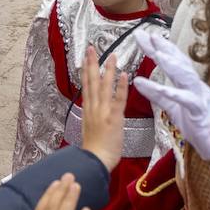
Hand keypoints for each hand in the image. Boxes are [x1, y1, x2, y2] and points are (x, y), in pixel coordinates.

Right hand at [80, 47, 125, 174]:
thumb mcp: (91, 128)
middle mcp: (93, 108)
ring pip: (104, 87)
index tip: (85, 57)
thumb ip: (94, 115)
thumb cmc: (95, 149)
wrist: (94, 161)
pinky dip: (121, 87)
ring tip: (111, 56)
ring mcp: (103, 112)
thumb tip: (95, 108)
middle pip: (92, 82)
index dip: (86, 70)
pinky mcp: (114, 118)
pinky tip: (124, 75)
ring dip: (108, 71)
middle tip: (92, 48)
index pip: (86, 86)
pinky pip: (118, 99)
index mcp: (88, 110)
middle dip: (92, 64)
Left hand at [133, 30, 209, 162]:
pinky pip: (184, 100)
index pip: (174, 62)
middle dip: (164, 48)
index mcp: (190, 84)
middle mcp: (197, 86)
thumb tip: (138, 81)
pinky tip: (155, 86)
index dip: (160, 48)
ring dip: (172, 64)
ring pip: (186, 77)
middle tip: (148, 35)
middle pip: (180, 63)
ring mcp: (200, 97)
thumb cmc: (196, 125)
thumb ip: (158, 94)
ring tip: (156, 53)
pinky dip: (168, 92)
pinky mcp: (200, 112)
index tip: (144, 36)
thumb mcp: (173, 107)